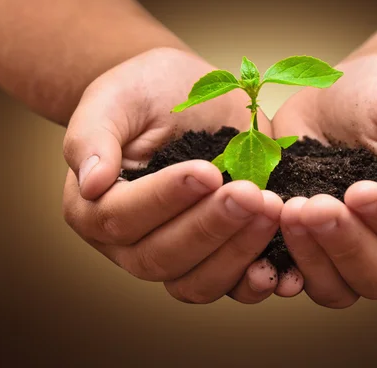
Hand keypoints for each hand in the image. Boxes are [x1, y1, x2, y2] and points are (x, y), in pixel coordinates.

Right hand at [62, 48, 296, 303]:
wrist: (185, 95)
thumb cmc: (144, 91)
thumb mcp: (113, 99)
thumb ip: (92, 137)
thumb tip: (91, 183)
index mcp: (95, 208)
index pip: (122, 217)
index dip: (165, 199)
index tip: (205, 170)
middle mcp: (131, 243)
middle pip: (163, 257)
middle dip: (210, 227)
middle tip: (249, 194)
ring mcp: (177, 253)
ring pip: (199, 282)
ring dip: (237, 254)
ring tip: (271, 211)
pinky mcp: (217, 252)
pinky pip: (233, 285)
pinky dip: (258, 280)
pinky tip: (285, 267)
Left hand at [271, 54, 376, 307]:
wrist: (339, 94)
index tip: (358, 190)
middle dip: (346, 245)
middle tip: (314, 206)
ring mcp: (346, 251)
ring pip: (338, 289)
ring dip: (312, 259)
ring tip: (289, 211)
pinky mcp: (307, 245)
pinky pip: (296, 276)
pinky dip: (279, 269)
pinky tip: (261, 247)